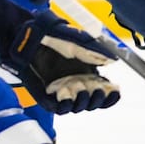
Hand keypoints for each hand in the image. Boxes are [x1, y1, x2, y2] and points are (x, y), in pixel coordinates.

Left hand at [3, 10, 119, 112]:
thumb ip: (96, 52)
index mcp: (87, 73)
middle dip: (99, 99)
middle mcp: (76, 84)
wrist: (28, 36)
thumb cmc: (52, 35)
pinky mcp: (47, 96)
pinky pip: (59, 107)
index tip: (116, 91)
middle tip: (99, 91)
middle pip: (93, 102)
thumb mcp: (78, 41)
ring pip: (78, 106)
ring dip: (84, 102)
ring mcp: (62, 91)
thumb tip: (113, 60)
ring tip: (83, 91)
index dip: (111, 95)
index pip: (104, 90)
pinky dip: (65, 105)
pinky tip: (68, 99)